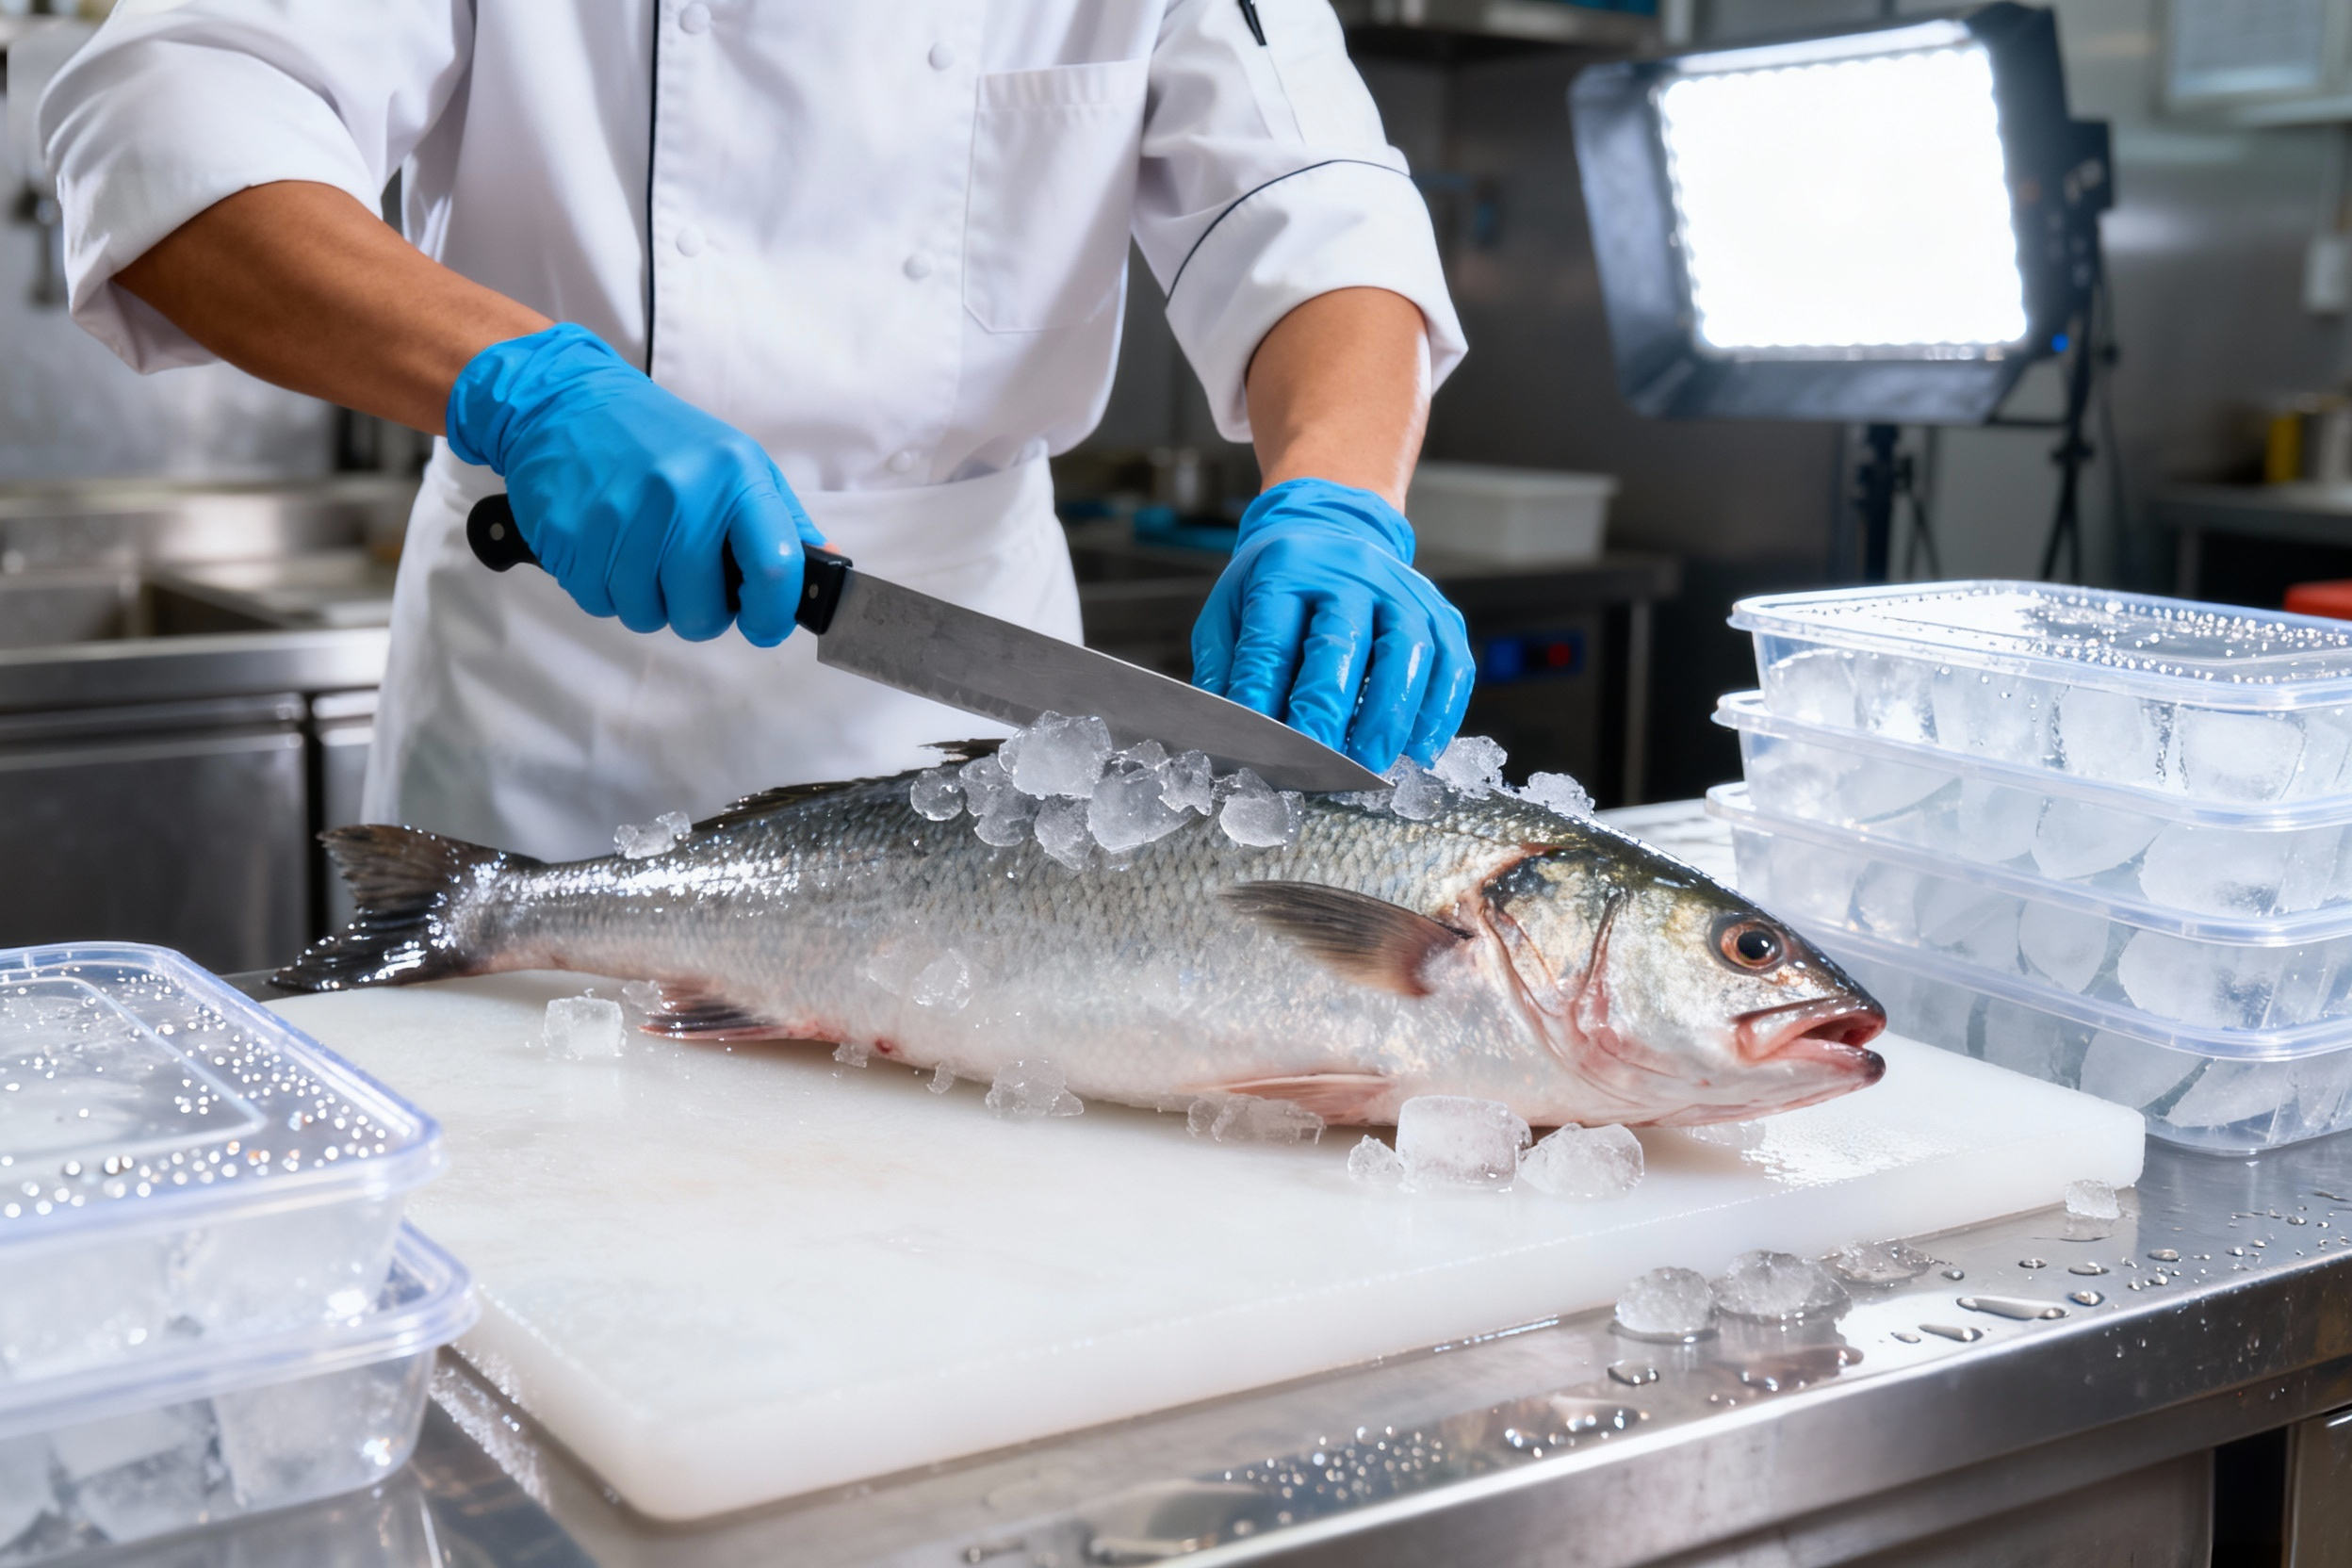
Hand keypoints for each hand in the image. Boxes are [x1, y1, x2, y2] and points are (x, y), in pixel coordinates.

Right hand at [445, 324, 824, 644]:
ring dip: (649, 600)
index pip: (774, 569)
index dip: (773, 615)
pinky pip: (600, 604)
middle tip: (687, 576)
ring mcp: (621, 519)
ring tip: (642, 552)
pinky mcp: (571, 536)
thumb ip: (782, 520)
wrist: (563, 401)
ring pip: (648, 615)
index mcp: (733, 476)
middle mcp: (679, 497)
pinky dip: (606, 589)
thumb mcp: (734, 461)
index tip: (764, 624)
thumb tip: (828, 567)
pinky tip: (607, 547)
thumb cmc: (657, 437)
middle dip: (700, 611)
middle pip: (703, 613)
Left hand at [1192, 478, 1472, 771]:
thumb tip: (1224, 734)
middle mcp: (1350, 572)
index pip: (1272, 638)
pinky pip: (1452, 664)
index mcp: (1286, 568)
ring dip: (1390, 716)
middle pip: (1341, 642)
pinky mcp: (1441, 613)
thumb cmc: (1278, 587)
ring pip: (1405, 652)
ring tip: (1373, 767)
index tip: (1256, 743)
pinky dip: (1438, 712)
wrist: (1335, 531)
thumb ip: (1226, 669)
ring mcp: (1403, 590)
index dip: (1263, 694)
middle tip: (1316, 763)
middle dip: (1327, 709)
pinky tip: (1420, 751)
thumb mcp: (1232, 611)